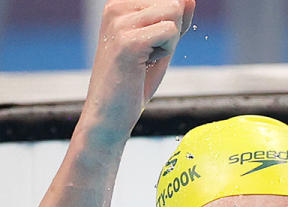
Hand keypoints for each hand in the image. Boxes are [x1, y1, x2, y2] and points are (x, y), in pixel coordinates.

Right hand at [80, 0, 195, 142]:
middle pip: (174, 2)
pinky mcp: (128, 41)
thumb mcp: (160, 43)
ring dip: (170, 41)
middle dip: (173, 32)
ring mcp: (119, 22)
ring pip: (174, 12)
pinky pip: (171, 31)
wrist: (111, 112)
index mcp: (118, 4)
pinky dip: (166, 51)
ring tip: (145, 58)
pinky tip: (143, 63)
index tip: (150, 44)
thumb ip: (175, 20)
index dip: (173, 24)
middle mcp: (115, 7)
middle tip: (148, 54)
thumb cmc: (134, 80)